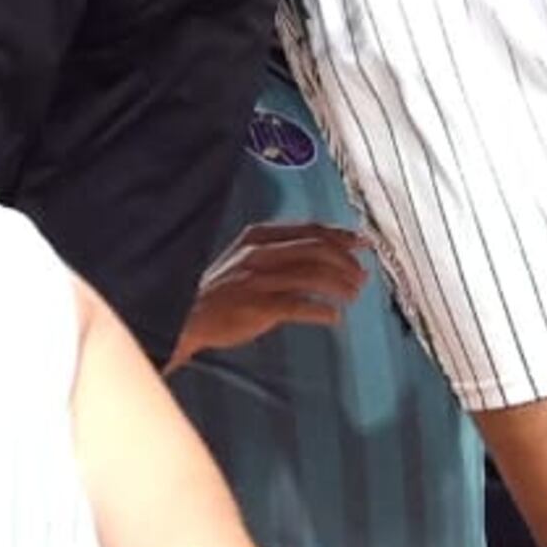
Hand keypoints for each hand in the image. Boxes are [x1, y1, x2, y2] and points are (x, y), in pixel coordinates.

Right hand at [172, 219, 369, 366]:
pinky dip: (321, 311)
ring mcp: (259, 279)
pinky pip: (299, 306)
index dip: (341, 236)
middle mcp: (261, 252)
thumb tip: (321, 254)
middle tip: (361, 276)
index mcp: (259, 236)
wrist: (184, 317)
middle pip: (317, 248)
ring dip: (339, 285)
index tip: (362, 243)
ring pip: (313, 275)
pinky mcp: (258, 306)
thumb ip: (278, 253)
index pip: (310, 229)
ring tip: (352, 296)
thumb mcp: (246, 258)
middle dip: (346, 262)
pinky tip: (333, 317)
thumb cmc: (220, 291)